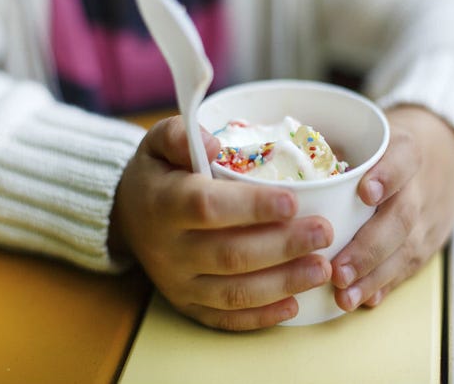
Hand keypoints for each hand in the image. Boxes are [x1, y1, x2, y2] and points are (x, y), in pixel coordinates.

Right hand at [109, 116, 333, 330]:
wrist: (129, 215)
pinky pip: (224, 318)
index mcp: (163, 203)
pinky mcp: (186, 304)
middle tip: (324, 233)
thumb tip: (213, 145)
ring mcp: (177, 282)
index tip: (293, 201)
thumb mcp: (158, 142)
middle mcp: (168, 248)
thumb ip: (180, 135)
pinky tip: (294, 305)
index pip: (207, 206)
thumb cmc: (158, 173)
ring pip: (232, 292)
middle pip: (229, 254)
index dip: (251, 207)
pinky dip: (260, 317)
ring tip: (321, 269)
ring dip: (281, 284)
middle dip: (282, 247)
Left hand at [330, 105, 453, 310]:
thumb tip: (287, 172)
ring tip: (344, 295)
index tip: (364, 193)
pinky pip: (409, 267)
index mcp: (405, 150)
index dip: (387, 176)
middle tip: (337, 271)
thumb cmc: (388, 148)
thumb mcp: (371, 134)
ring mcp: (428, 218)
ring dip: (374, 277)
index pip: (402, 160)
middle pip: (401, 217)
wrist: (447, 157)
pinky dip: (386, 285)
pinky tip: (363, 300)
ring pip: (406, 250)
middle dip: (368, 248)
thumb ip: (337, 148)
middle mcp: (420, 186)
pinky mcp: (429, 243)